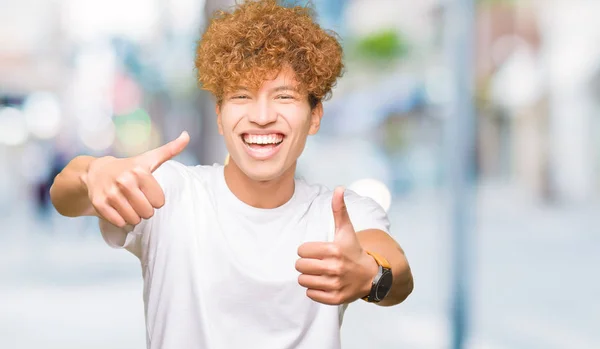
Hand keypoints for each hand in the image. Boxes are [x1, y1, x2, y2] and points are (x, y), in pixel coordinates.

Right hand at [82, 131, 189, 227]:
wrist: (96, 171)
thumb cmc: (129, 167)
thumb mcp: (149, 158)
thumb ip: (170, 149)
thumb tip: (186, 135)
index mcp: (139, 171)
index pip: (159, 202)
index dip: (155, 199)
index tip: (147, 191)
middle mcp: (125, 181)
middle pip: (148, 212)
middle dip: (145, 209)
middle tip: (137, 199)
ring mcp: (111, 193)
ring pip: (134, 219)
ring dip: (133, 215)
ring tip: (128, 203)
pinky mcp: (99, 204)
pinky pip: (119, 223)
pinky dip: (121, 220)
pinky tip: (118, 208)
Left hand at [295, 187, 378, 304]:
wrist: (371, 276)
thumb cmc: (354, 250)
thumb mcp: (346, 230)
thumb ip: (339, 209)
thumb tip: (339, 188)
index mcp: (334, 249)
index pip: (302, 250)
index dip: (307, 250)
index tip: (317, 251)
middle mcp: (334, 268)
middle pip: (300, 266)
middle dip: (305, 263)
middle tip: (317, 262)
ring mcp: (335, 284)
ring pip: (303, 281)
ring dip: (308, 277)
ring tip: (320, 273)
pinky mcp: (335, 298)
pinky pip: (310, 294)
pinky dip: (314, 290)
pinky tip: (324, 283)